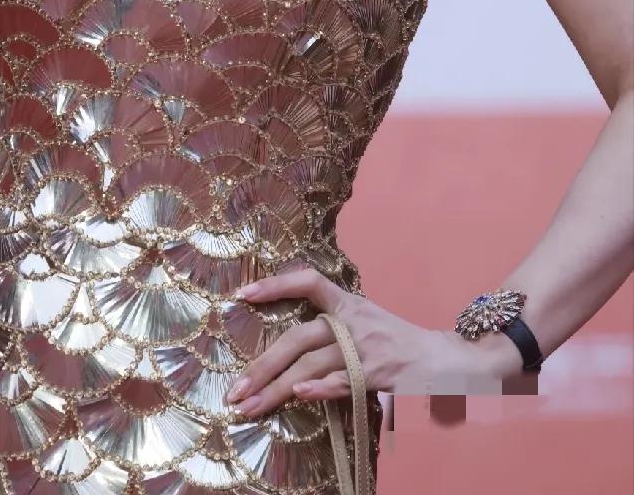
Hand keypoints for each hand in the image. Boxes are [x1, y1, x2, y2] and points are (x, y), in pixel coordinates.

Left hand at [224, 269, 516, 415]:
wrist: (452, 359)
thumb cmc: (401, 345)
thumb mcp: (367, 324)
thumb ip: (333, 331)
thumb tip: (290, 352)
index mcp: (350, 303)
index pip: (308, 281)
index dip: (275, 284)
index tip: (242, 294)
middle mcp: (354, 320)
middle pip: (299, 337)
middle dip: (262, 365)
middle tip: (235, 390)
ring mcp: (367, 347)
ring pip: (312, 364)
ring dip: (277, 388)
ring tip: (250, 406)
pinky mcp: (380, 373)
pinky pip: (344, 381)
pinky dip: (321, 388)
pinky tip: (299, 396)